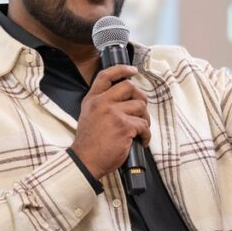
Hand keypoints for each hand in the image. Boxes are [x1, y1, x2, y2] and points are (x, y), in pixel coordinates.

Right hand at [71, 65, 150, 179]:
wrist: (86, 160)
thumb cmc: (89, 143)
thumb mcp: (88, 116)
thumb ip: (102, 104)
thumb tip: (124, 99)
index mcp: (92, 99)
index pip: (106, 76)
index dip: (121, 69)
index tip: (132, 71)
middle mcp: (102, 103)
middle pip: (129, 87)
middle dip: (140, 97)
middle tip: (141, 109)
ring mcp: (114, 113)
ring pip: (140, 106)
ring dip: (144, 119)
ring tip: (140, 129)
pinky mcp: (125, 126)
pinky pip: (144, 125)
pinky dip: (146, 135)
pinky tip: (141, 141)